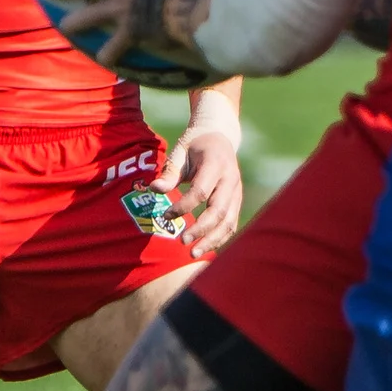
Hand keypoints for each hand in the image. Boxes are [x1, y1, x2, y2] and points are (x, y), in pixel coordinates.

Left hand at [160, 126, 242, 256]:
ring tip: (194, 254)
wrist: (219, 136)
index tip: (165, 215)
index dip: (183, 207)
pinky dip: (220, 238)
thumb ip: (169, 172)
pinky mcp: (237, 201)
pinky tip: (205, 248)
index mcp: (216, 164)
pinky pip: (232, 223)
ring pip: (228, 221)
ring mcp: (237, 191)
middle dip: (200, 229)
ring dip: (212, 240)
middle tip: (182, 242)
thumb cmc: (194, 145)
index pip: (200, 192)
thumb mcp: (180, 152)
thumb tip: (154, 189)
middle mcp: (230, 179)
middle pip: (218, 211)